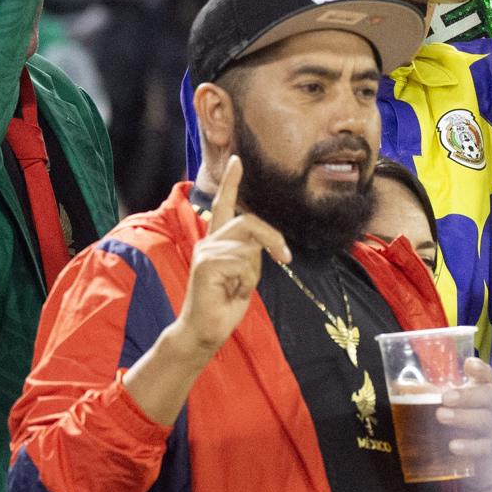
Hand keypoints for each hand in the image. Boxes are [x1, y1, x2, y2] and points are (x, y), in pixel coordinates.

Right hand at [169, 157, 290, 358]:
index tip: (238, 160)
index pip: (224, 205)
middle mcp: (209, 241)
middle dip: (273, 238)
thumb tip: (265, 241)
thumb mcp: (245, 273)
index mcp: (218, 241)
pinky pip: (242, 262)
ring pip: (249, 247)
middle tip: (286, 258)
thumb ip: (249, 251)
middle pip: (249, 222)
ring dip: (253, 273)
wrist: (205, 332)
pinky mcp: (206, 263)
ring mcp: (205, 251)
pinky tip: (229, 292)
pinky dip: (245, 281)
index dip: (231, 182)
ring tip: (236, 288)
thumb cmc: (226, 305)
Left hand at [438, 356, 491, 487]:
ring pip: (484, 420)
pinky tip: (453, 446)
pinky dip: (468, 446)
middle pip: (488, 395)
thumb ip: (432, 396)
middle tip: (445, 398)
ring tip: (441, 416)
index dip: (480, 368)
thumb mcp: (451, 408)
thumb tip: (400, 387)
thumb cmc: (461, 425)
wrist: (480, 460)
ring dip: (462, 417)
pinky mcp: (490, 451)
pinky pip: (483, 448)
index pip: (487, 375)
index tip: (468, 364)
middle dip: (466, 395)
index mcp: (481, 392)